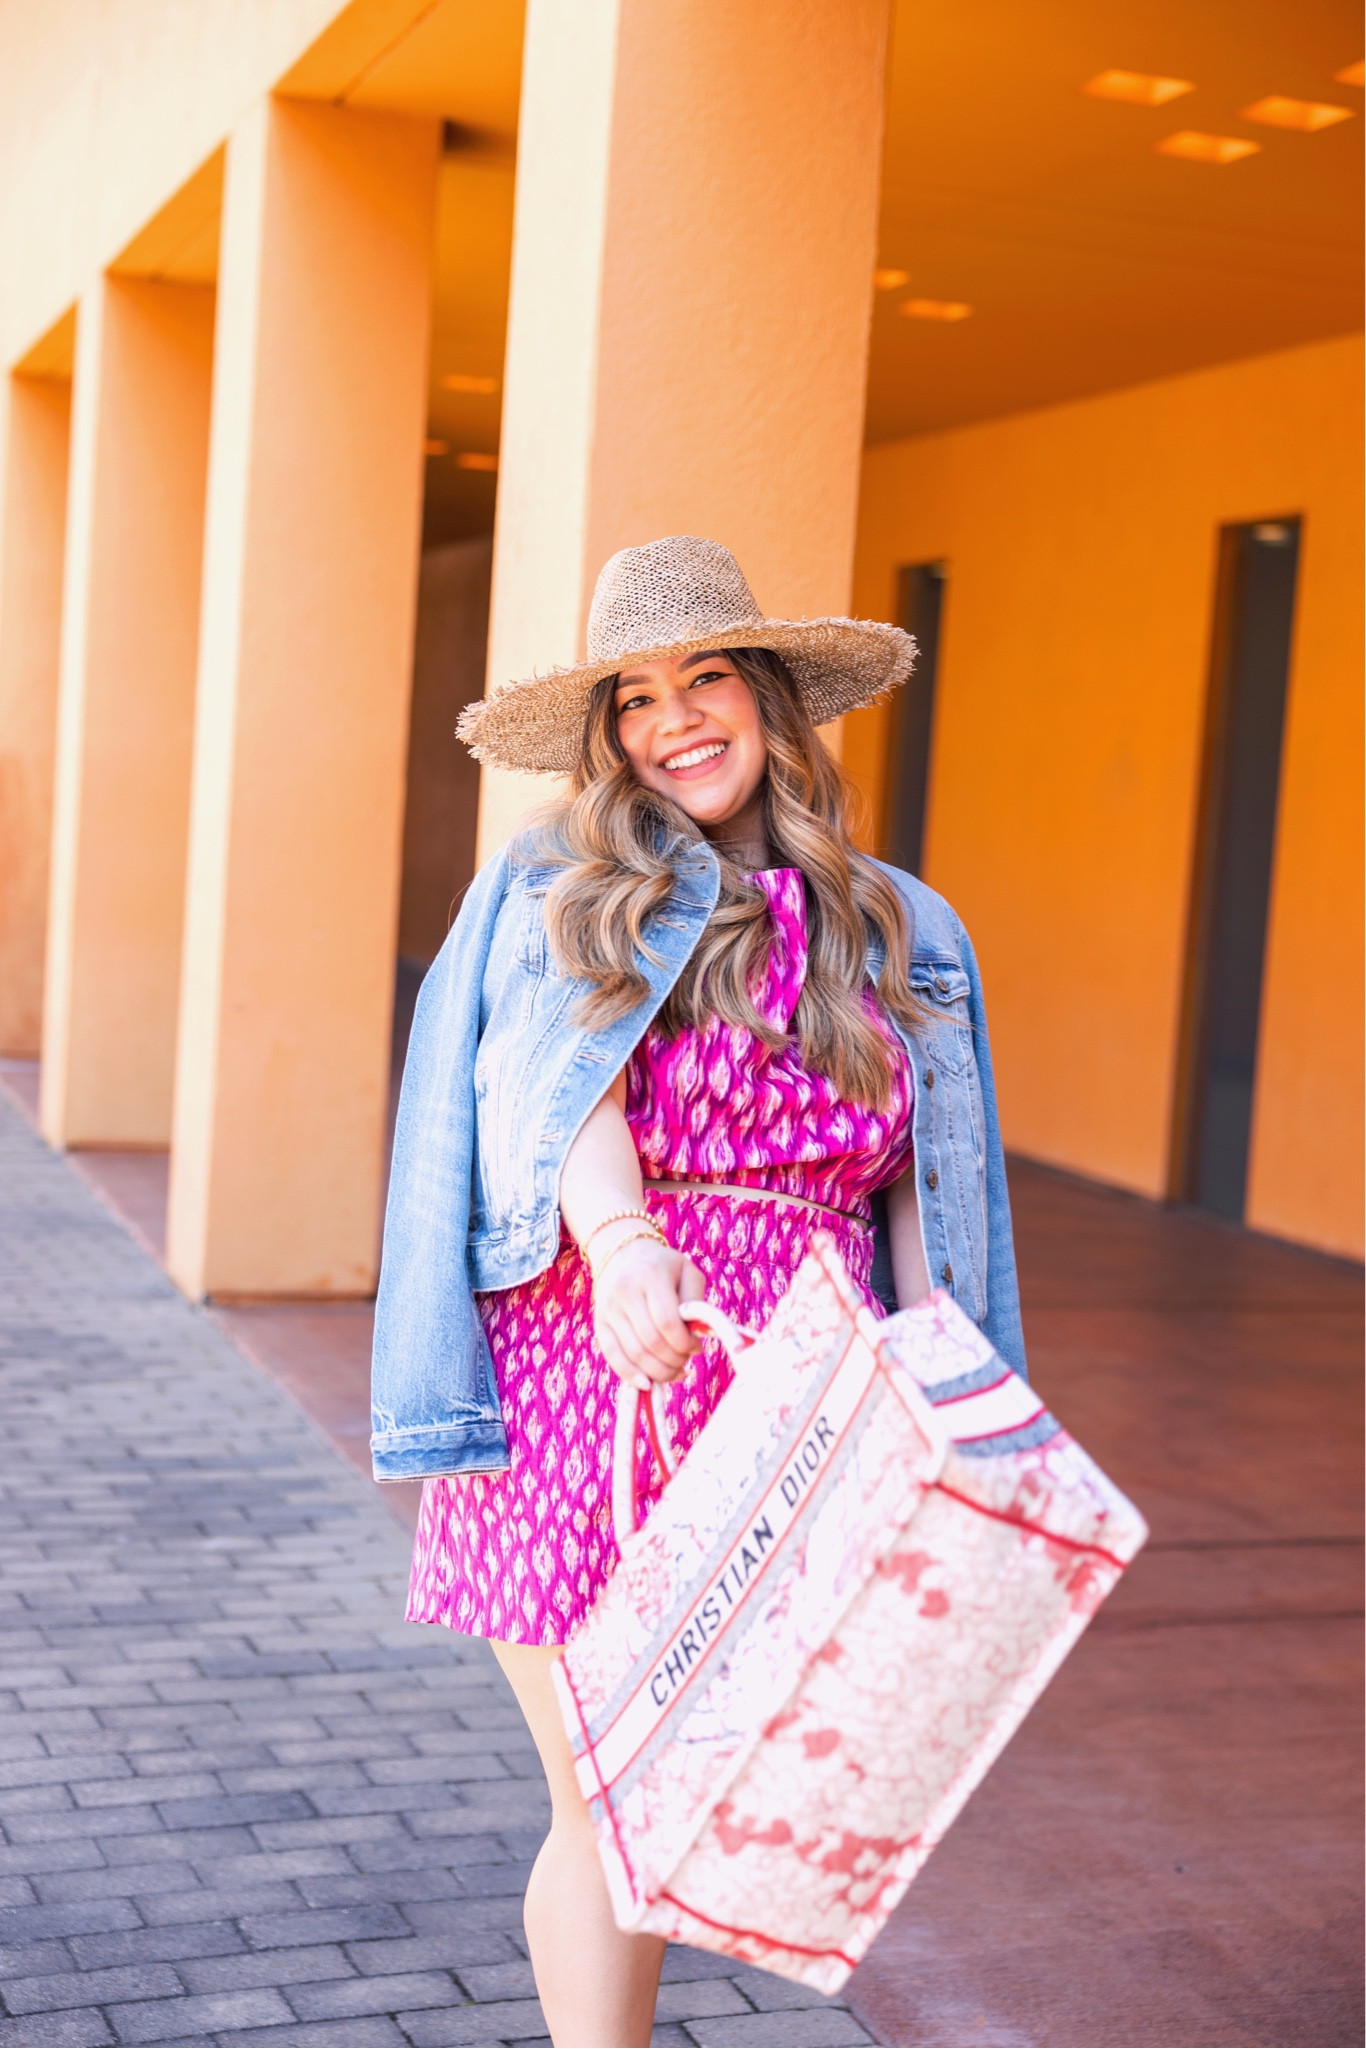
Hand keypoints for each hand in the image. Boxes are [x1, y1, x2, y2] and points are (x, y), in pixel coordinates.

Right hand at [590, 1232, 705, 1390]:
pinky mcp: (599, 1323)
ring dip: (657, 1372)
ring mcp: (608, 1308)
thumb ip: (696, 1303)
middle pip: (651, 1342)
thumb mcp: (688, 1272)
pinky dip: (630, 1375)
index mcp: (651, 1275)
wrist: (624, 1253)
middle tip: (685, 1361)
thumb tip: (697, 1339)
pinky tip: (647, 1383)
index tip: (696, 1347)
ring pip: (633, 1353)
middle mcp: (625, 1291)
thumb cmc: (664, 1266)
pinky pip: (612, 1356)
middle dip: (673, 1360)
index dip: (685, 1344)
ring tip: (674, 1372)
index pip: (667, 1322)